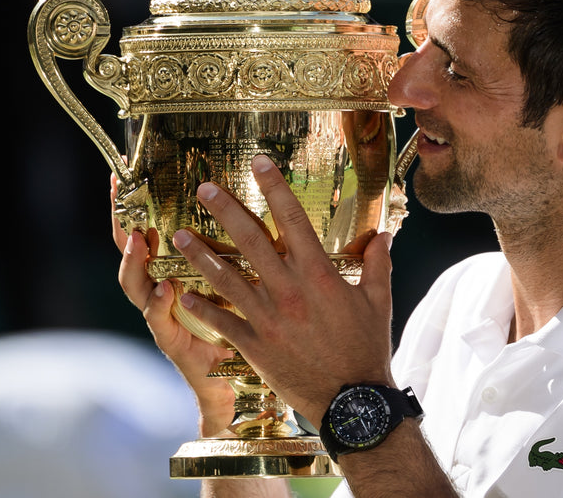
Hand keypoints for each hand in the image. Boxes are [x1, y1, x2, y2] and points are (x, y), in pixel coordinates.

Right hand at [111, 176, 234, 435]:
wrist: (233, 388)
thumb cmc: (240, 331)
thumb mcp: (239, 286)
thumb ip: (242, 253)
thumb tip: (256, 206)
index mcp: (177, 274)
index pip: (151, 234)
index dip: (135, 207)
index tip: (123, 176)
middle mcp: (162, 294)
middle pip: (132, 256)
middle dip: (123, 227)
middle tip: (122, 199)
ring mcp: (164, 319)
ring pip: (137, 288)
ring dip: (135, 263)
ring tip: (138, 240)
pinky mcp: (175, 343)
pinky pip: (162, 324)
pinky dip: (161, 307)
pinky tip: (165, 290)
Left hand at [171, 154, 395, 426]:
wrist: (352, 399)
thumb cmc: (367, 348)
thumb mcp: (378, 301)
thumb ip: (377, 264)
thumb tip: (383, 234)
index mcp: (319, 274)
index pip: (293, 219)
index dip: (275, 188)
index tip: (260, 163)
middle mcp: (289, 290)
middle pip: (251, 241)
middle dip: (225, 210)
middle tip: (203, 189)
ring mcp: (268, 318)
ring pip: (227, 277)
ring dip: (201, 254)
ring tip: (180, 235)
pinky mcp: (255, 345)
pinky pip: (222, 321)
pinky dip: (202, 307)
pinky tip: (184, 294)